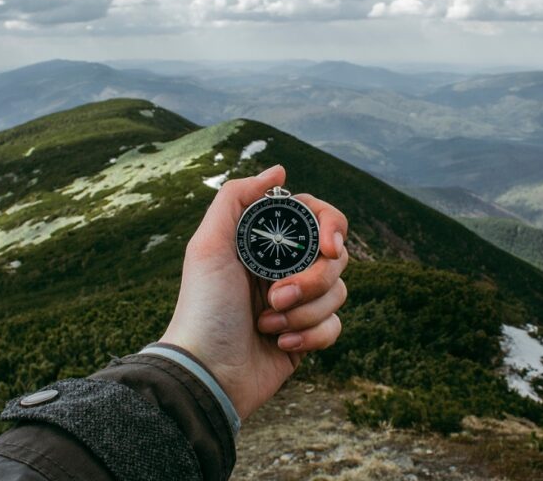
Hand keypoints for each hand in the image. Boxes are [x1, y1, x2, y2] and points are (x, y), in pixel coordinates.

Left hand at [160, 165, 348, 419]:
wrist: (207, 371)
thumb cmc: (204, 306)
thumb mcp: (208, 245)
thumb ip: (237, 198)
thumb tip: (279, 170)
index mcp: (266, 243)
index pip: (318, 219)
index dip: (331, 228)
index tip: (329, 248)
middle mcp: (285, 268)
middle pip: (336, 258)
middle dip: (310, 280)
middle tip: (276, 297)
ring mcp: (298, 302)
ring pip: (339, 292)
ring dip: (304, 312)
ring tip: (267, 324)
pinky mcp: (307, 335)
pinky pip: (335, 326)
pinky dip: (311, 336)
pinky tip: (280, 345)